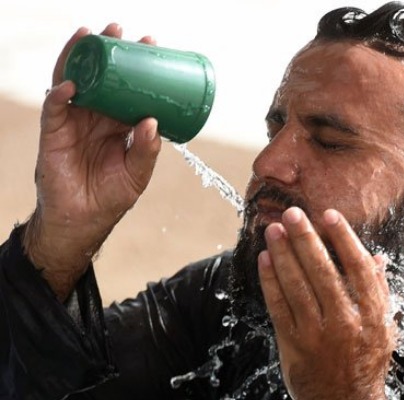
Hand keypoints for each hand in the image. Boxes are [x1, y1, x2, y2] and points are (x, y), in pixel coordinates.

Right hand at [22, 24, 161, 299]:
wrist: (82, 221)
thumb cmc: (111, 197)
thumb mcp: (138, 174)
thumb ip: (147, 149)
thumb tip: (152, 121)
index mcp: (118, 123)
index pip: (127, 88)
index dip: (136, 68)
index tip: (151, 46)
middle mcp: (96, 117)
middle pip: (101, 78)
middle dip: (108, 53)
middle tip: (120, 31)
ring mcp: (74, 122)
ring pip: (75, 82)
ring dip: (80, 59)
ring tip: (90, 37)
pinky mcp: (54, 133)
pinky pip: (55, 109)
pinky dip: (61, 95)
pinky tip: (71, 84)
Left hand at [258, 207, 394, 398]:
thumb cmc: (366, 360)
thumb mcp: (383, 327)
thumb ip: (378, 292)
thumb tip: (376, 258)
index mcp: (372, 315)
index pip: (358, 268)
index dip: (343, 238)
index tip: (329, 215)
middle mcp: (346, 322)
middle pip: (323, 272)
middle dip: (305, 238)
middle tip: (292, 213)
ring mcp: (317, 334)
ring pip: (297, 286)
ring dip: (283, 254)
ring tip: (273, 230)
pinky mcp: (294, 344)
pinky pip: (279, 307)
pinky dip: (270, 281)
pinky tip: (264, 260)